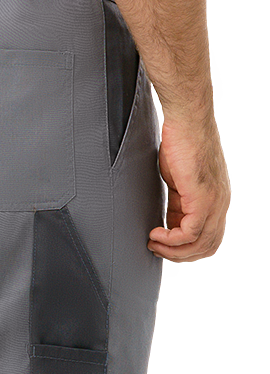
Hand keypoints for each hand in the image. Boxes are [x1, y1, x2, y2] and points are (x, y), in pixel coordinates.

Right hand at [148, 115, 230, 259]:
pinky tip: (155, 234)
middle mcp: (221, 202)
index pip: (207, 236)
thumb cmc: (180, 141)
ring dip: (174, 250)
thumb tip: (168, 220)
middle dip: (179, 254)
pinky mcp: (203, 197)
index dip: (184, 247)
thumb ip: (178, 202)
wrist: (186, 118)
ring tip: (153, 243)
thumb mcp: (178, 180)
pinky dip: (171, 239)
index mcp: (217, 198)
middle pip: (207, 246)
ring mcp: (215, 201)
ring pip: (200, 243)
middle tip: (156, 249)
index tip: (162, 244)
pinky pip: (190, 232)